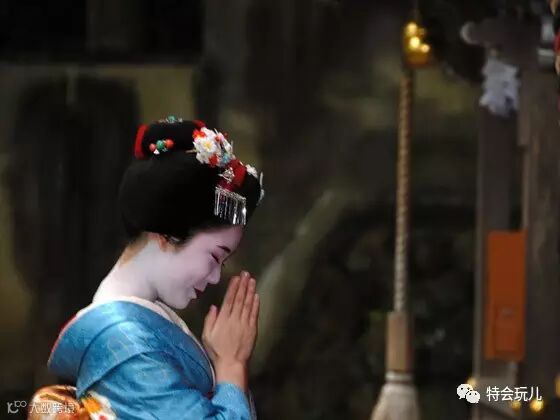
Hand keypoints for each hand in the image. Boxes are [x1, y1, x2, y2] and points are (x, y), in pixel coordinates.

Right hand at [202, 271, 258, 391]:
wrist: (231, 364)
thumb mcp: (206, 336)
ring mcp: (245, 324)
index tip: (236, 278)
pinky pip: (254, 314)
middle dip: (243, 285)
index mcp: (222, 320)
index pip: (229, 300)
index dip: (233, 288)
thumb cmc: (217, 351)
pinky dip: (256, 304)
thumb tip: (214, 306)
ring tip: (252, 280)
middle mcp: (234, 319)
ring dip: (250, 291)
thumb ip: (210, 320)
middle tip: (246, 274)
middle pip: (239, 299)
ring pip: (248, 304)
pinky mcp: (253, 329)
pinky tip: (256, 296)